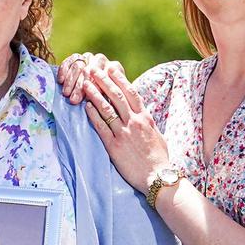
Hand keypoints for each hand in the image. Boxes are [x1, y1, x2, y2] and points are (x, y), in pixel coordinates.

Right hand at [57, 52, 125, 103]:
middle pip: (88, 71)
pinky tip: (60, 81)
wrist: (99, 88)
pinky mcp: (77, 57)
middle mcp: (101, 59)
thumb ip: (108, 98)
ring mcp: (88, 57)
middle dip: (80, 87)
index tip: (88, 99)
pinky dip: (64, 70)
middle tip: (74, 100)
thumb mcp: (112, 99)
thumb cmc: (107, 98)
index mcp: (113, 68)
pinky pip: (69, 61)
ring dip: (70, 81)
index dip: (94, 88)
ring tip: (66, 94)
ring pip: (78, 66)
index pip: (103, 75)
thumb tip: (100, 101)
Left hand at [83, 65, 170, 193]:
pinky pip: (101, 127)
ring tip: (85, 83)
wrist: (158, 176)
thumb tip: (141, 116)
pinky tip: (86, 106)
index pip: (131, 93)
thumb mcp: (157, 135)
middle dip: (104, 80)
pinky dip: (93, 115)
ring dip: (95, 94)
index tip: (112, 69)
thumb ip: (147, 123)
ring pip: (107, 108)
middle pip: (117, 96)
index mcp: (145, 118)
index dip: (120, 79)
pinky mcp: (114, 146)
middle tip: (94, 69)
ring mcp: (124, 133)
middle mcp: (134, 122)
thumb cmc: (159, 159)